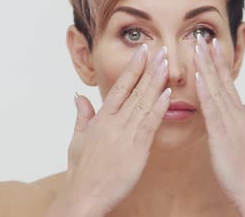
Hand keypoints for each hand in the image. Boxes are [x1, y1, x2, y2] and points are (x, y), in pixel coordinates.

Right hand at [55, 44, 170, 215]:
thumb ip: (82, 115)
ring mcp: (125, 135)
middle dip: (149, 68)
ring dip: (156, 82)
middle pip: (135, 90)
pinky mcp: (136, 150)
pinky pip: (149, 125)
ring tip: (167, 64)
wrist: (84, 196)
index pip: (120, 86)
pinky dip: (158, 108)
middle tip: (161, 49)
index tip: (143, 50)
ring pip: (144, 103)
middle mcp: (113, 123)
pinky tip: (167, 94)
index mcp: (101, 119)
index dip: (133, 67)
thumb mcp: (77, 139)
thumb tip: (78, 95)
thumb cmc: (81, 171)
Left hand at [193, 35, 244, 215]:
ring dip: (207, 67)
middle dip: (213, 57)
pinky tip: (198, 77)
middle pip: (223, 80)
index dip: (220, 63)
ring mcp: (231, 122)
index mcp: (239, 115)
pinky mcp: (223, 135)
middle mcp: (237, 114)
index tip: (213, 44)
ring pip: (217, 89)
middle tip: (204, 35)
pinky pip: (213, 110)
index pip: (228, 83)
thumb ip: (244, 119)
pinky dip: (206, 92)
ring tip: (199, 47)